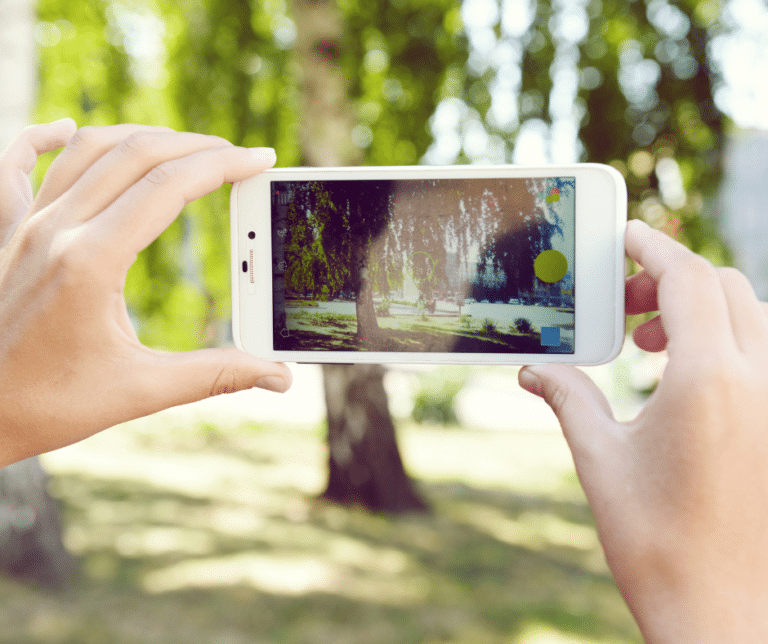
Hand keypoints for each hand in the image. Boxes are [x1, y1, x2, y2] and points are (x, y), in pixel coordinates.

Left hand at [0, 121, 291, 466]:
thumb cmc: (50, 404)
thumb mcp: (141, 391)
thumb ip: (217, 375)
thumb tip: (279, 376)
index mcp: (91, 261)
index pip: (169, 186)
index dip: (223, 166)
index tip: (259, 159)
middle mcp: (56, 230)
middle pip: (135, 154)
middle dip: (196, 146)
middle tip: (238, 156)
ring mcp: (25, 225)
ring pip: (88, 149)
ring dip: (144, 138)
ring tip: (186, 147)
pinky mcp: (7, 233)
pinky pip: (16, 164)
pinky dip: (43, 137)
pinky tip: (65, 128)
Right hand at [519, 219, 767, 642]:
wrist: (722, 614)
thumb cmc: (657, 543)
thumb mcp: (600, 458)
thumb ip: (567, 397)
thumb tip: (532, 370)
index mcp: (709, 381)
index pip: (688, 278)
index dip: (654, 247)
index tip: (627, 237)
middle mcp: (760, 382)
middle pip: (724, 286)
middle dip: (671, 281)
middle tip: (625, 309)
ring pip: (751, 316)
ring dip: (700, 312)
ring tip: (650, 347)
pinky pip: (762, 354)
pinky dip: (725, 343)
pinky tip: (683, 383)